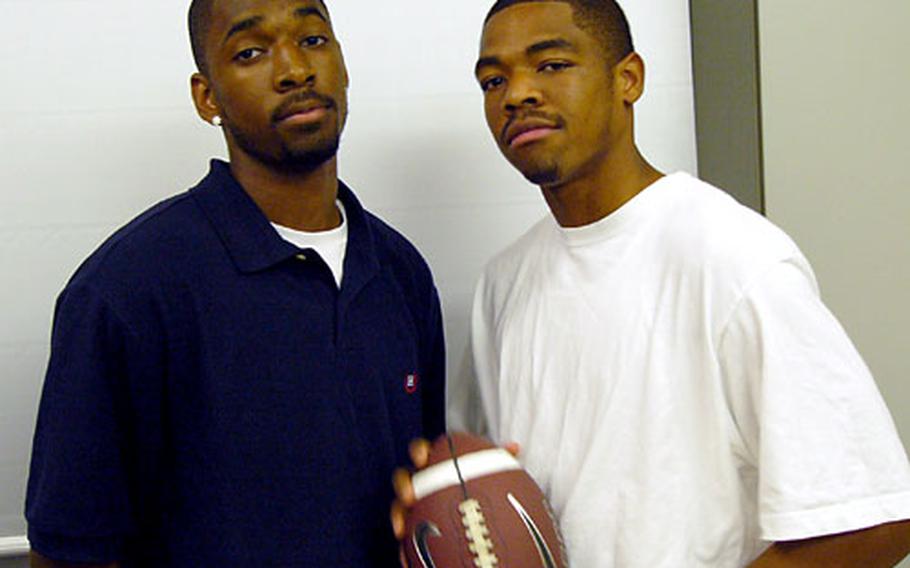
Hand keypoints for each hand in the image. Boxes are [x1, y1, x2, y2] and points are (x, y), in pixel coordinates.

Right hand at [390, 437, 519, 565]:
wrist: (474, 525)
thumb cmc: (480, 491)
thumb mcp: (490, 476)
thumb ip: (497, 461)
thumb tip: (515, 448)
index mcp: (434, 465)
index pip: (422, 452)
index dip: (419, 451)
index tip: (423, 458)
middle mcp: (420, 483)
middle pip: (404, 478)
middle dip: (403, 484)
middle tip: (409, 495)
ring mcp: (413, 506)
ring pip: (398, 508)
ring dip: (397, 516)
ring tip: (400, 528)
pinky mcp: (411, 530)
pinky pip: (405, 539)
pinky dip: (403, 549)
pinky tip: (406, 558)